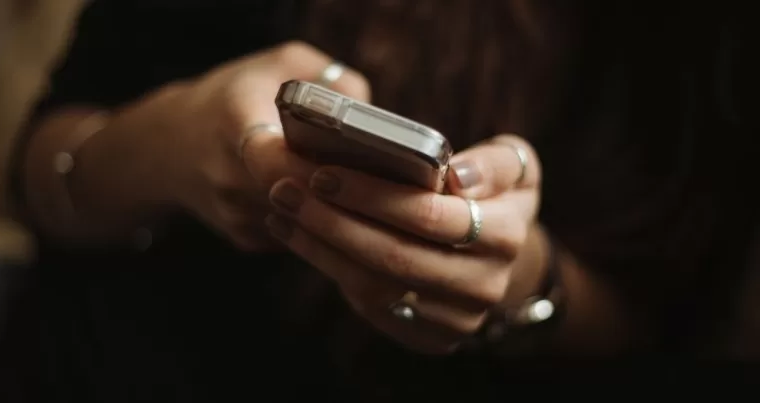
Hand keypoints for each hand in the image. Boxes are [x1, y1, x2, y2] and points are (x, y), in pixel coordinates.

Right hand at [108, 41, 368, 249]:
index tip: (354, 162)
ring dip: (335, 210)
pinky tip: (334, 201)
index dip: (317, 168)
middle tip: (381, 181)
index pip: (275, 159)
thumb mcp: (279, 64)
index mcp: (234, 124)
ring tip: (367, 190)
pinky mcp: (245, 239)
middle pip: (299, 197)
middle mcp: (229, 176)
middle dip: (341, 191)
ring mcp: (235, 215)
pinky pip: (296, 235)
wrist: (170, 145)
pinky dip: (319, 221)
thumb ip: (328, 79)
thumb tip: (372, 116)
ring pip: (303, 222)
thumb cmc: (234, 97)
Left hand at [265, 135, 541, 353]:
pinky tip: (300, 237)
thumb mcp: (513, 166)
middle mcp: (485, 285)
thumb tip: (457, 178)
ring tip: (283, 211)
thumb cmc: (493, 195)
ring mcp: (456, 318)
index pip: (430, 216)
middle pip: (394, 257)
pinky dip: (329, 269)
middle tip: (286, 190)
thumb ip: (494, 163)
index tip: (324, 173)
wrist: (496, 256)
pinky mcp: (430, 337)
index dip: (373, 196)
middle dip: (333, 222)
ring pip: (375, 287)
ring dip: (320, 247)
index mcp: (506, 235)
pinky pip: (371, 307)